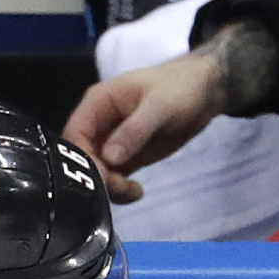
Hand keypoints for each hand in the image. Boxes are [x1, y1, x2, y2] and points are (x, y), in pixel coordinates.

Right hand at [66, 23, 266, 190]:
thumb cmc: (179, 87)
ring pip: (97, 170)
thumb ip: (134, 130)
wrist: (204, 91)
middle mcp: (100, 124)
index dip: (81, 158)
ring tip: (133, 191)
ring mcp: (113, 142)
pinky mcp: (129, 156)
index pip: (74, 134)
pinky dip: (121, 188)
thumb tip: (110, 158)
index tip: (100, 176)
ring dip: (109, 187)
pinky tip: (136, 191)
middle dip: (96, 177)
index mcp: (99, 103)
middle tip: (121, 188)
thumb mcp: (159, 105)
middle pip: (83, 157)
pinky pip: (114, 176)